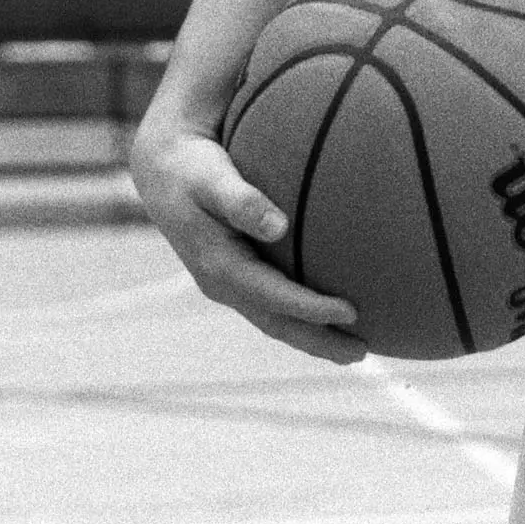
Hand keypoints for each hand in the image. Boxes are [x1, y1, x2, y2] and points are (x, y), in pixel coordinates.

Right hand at [129, 108, 367, 365]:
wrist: (162, 172)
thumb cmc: (193, 169)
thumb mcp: (212, 179)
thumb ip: (242, 202)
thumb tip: (279, 227)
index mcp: (218, 266)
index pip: (273, 297)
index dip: (312, 309)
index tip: (352, 312)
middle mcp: (221, 284)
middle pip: (276, 324)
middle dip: (318, 342)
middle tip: (363, 354)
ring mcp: (225, 285)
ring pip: (274, 320)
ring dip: (312, 337)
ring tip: (353, 349)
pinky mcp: (232, 277)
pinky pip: (271, 306)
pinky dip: (300, 318)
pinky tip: (328, 317)